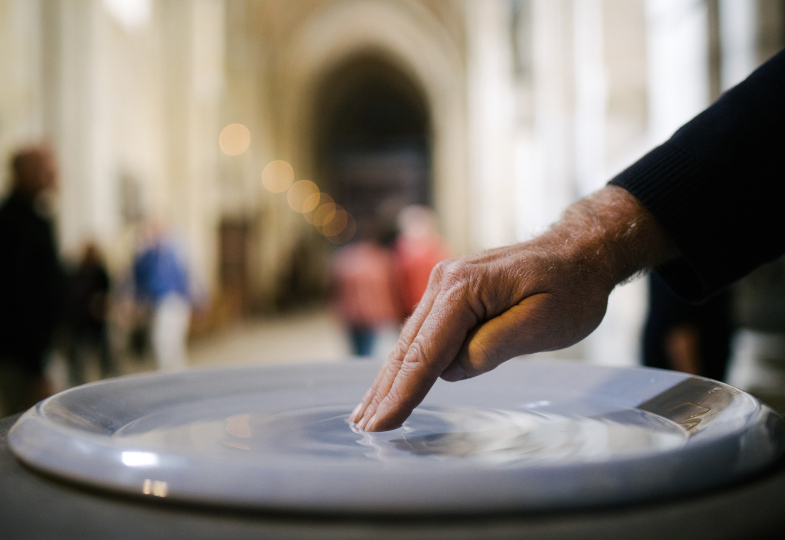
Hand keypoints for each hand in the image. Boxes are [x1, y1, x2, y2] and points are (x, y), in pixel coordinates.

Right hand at [350, 186, 675, 430]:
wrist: (578, 253)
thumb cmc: (570, 287)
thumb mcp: (543, 322)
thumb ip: (494, 346)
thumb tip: (453, 369)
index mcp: (465, 288)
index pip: (427, 352)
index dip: (403, 392)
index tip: (382, 423)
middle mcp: (445, 282)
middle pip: (408, 347)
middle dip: (385, 390)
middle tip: (363, 427)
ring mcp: (444, 285)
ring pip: (410, 342)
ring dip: (389, 378)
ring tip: (366, 413)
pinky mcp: (451, 294)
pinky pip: (423, 334)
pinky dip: (406, 363)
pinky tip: (391, 383)